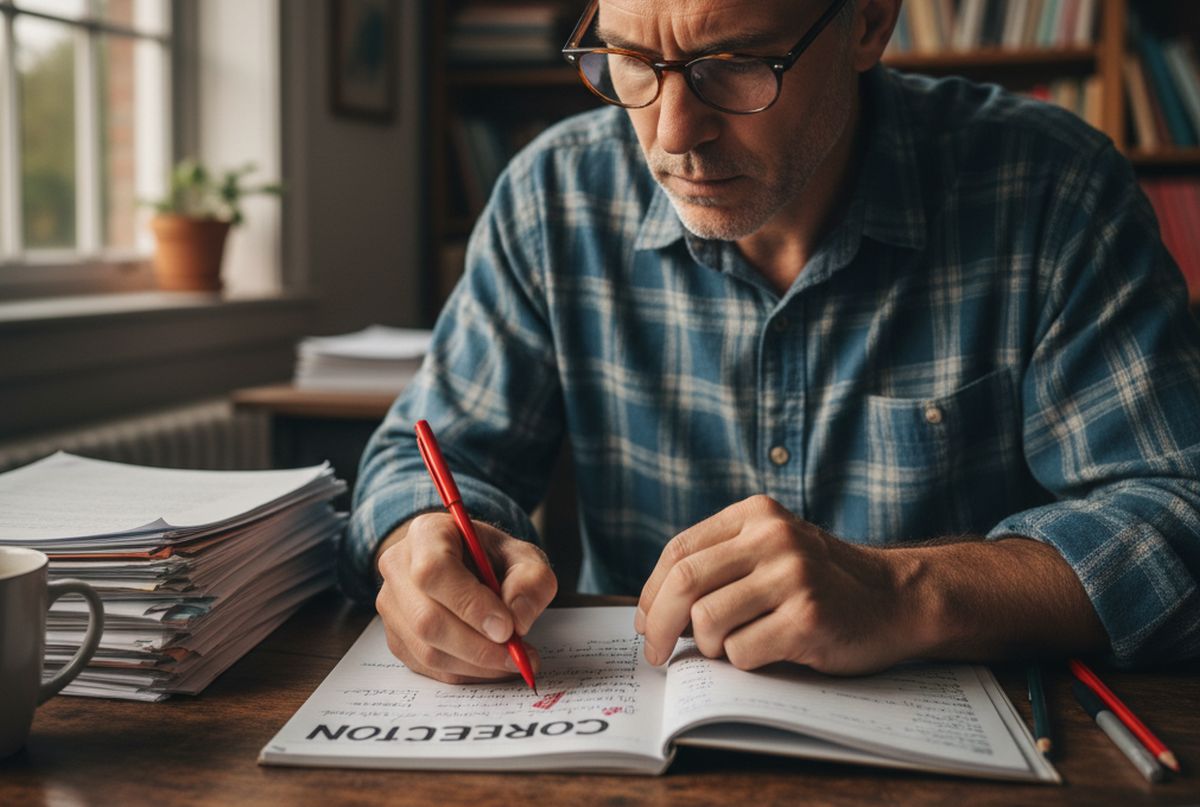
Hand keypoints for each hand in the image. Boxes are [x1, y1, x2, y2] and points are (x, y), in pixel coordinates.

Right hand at [375, 513, 557, 683]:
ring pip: (426, 650)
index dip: (470, 604)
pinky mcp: (396, 637)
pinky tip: (492, 666)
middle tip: (517, 655)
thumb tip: (518, 620)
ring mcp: (391, 606)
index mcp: (426, 534)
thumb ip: (531, 581)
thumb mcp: (524, 557)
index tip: (507, 628)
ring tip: (512, 661)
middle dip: (478, 646)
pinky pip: (427, 667)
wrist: (467, 565)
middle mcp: (398, 567)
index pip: (434, 571)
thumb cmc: (492, 559)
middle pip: (427, 619)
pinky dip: (465, 673)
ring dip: (475, 665)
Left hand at [635, 495, 915, 674]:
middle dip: (658, 625)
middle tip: (655, 653)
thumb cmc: (822, 583)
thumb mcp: (773, 550)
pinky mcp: (808, 617)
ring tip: (731, 648)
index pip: (679, 552)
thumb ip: (721, 564)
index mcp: (756, 515)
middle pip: (685, 583)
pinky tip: (769, 653)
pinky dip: (743, 661)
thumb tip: (651, 610)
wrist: (897, 599)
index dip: (651, 593)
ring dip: (708, 647)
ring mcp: (793, 576)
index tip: (644, 623)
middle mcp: (773, 537)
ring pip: (708, 620)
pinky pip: (743, 650)